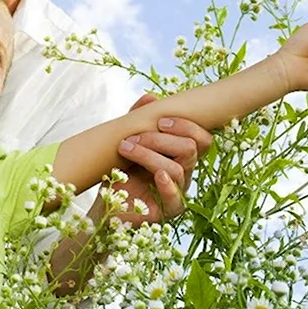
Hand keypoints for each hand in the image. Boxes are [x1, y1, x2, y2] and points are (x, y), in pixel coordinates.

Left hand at [92, 95, 212, 225]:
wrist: (105, 202)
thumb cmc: (121, 170)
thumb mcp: (128, 139)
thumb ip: (139, 119)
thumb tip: (151, 97)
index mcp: (181, 154)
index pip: (201, 138)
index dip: (186, 125)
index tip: (159, 121)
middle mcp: (185, 172)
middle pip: (190, 149)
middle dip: (160, 139)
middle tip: (133, 137)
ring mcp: (178, 192)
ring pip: (177, 169)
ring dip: (148, 154)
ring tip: (124, 148)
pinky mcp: (168, 211)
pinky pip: (177, 199)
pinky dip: (168, 186)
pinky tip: (157, 176)